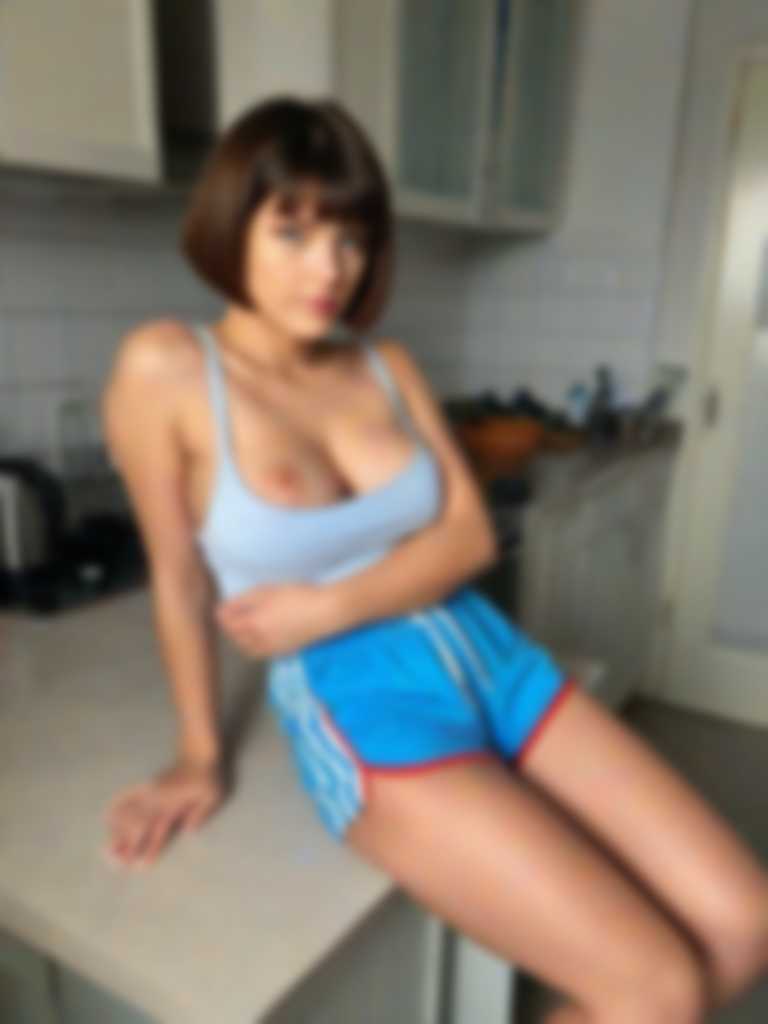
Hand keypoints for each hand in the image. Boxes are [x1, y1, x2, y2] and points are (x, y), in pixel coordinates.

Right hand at [103, 757, 226, 870]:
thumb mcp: (213, 796)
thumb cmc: (208, 778)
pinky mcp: (148, 784)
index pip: (158, 832)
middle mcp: (158, 800)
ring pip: (129, 813)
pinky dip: (118, 804)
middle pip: (138, 827)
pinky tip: (108, 815)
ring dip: (118, 831)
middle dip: (127, 846)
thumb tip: (188, 832)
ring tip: (107, 848)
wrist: (198, 753)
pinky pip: (128, 793)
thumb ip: (200, 814)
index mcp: (173, 805)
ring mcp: (150, 791)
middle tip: (116, 864)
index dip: (149, 849)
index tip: (139, 866)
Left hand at [214, 581, 337, 657]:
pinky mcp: (285, 651)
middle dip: (230, 628)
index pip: (228, 623)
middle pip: (236, 638)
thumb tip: (224, 608)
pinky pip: (262, 653)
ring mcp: (272, 648)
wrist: (324, 612)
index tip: (220, 608)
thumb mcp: (267, 591)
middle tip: (230, 616)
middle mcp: (259, 640)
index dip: (222, 615)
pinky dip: (255, 647)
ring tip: (244, 628)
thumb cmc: (296, 596)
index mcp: (252, 624)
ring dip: (241, 640)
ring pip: (248, 649)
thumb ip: (243, 601)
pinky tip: (262, 637)